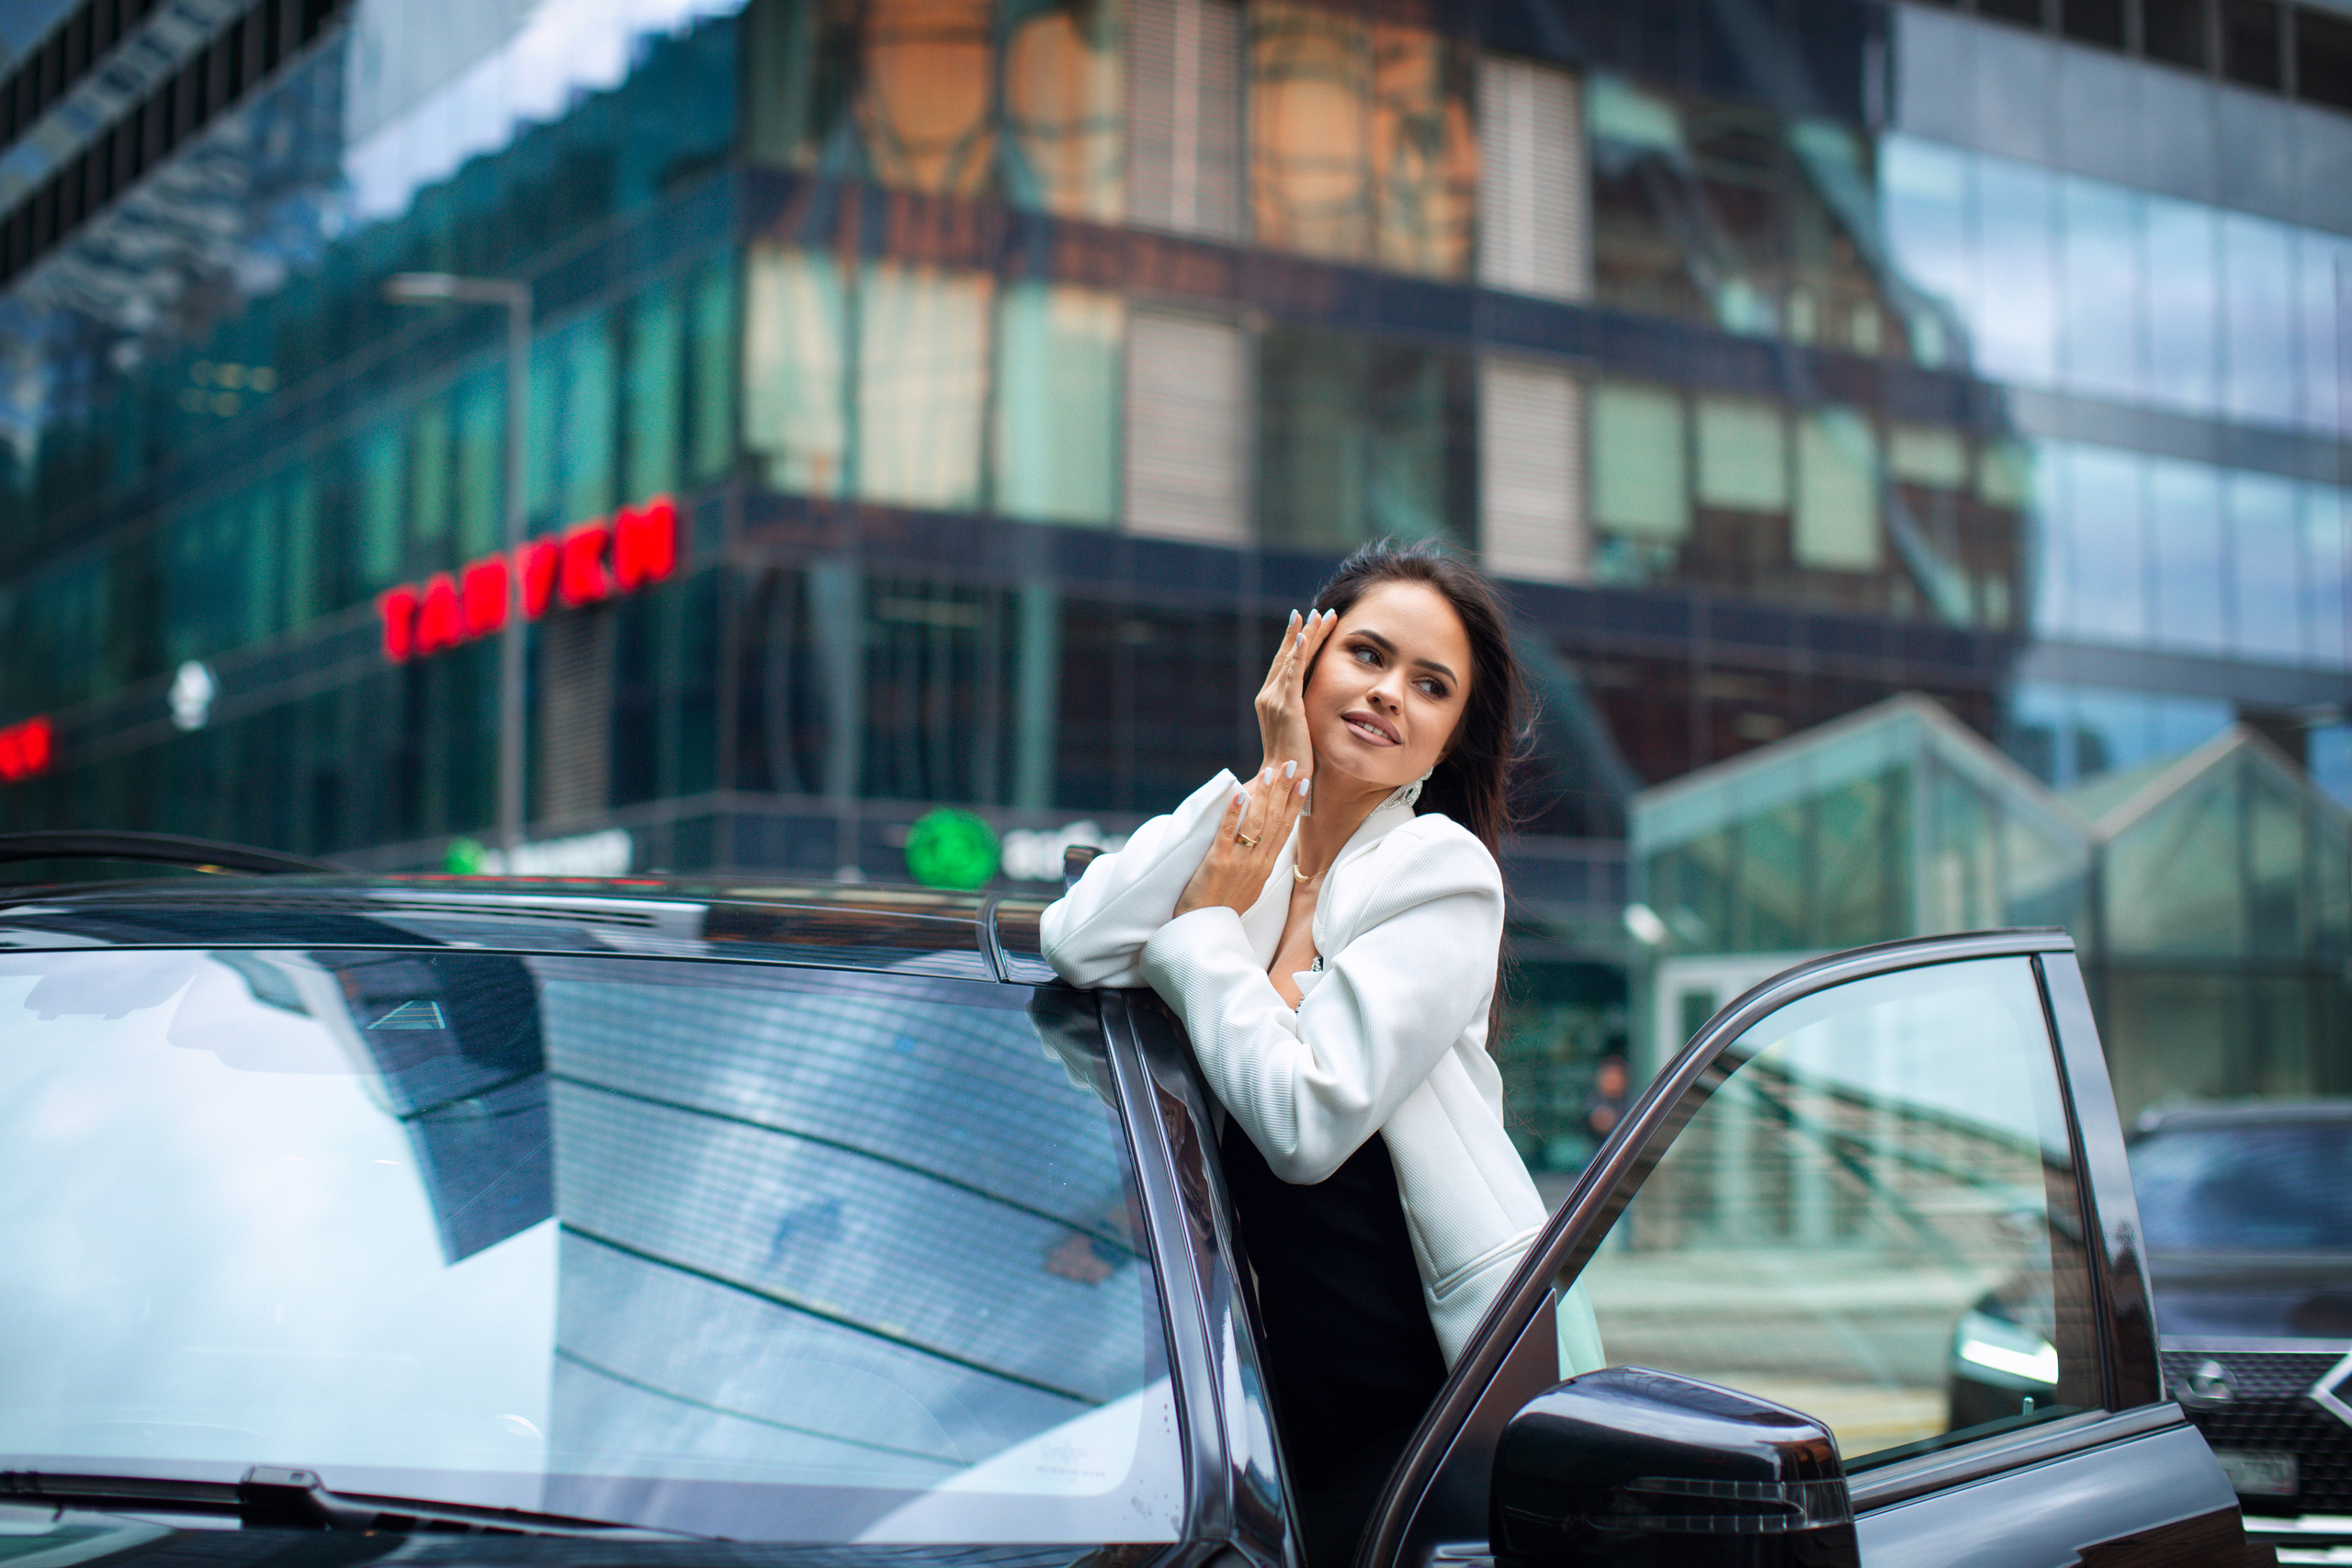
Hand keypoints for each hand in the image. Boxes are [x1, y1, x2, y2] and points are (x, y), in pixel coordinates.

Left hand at [1174, 766, 1309, 917]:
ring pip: (1256, 824)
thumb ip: (1255, 863)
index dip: (1294, 804)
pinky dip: (1234, 813)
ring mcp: (1239, 863)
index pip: (1284, 829)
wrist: (1203, 931)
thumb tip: (1259, 844)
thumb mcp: (1248, 886)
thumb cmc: (1221, 908)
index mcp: (1265, 867)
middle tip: (1293, 765)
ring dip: (1264, 796)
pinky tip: (1237, 793)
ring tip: (1270, 772)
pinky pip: (1227, 834)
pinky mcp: (1217, 864)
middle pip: (1276, 821)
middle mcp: (1257, 863)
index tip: (1304, 782)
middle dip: (1285, 791)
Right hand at [1256, 608, 1337, 777]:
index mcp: (1272, 699)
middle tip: (1316, 611)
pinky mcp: (1287, 707)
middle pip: (1288, 655)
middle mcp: (1269, 696)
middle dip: (1303, 631)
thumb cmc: (1294, 760)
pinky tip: (1305, 636)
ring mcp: (1275, 700)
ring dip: (1307, 635)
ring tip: (1319, 615)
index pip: (1287, 664)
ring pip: (1292, 659)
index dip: (1299, 642)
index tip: (1312, 624)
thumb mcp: (1300, 728)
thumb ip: (1303, 711)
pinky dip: (1298, 653)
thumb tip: (1317, 702)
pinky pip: (1292, 674)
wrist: (1282, 779)